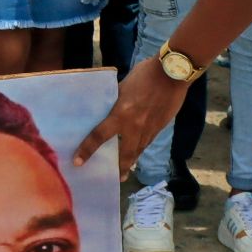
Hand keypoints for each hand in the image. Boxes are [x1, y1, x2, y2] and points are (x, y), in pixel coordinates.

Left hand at [74, 60, 191, 177]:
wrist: (173, 73)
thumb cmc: (145, 74)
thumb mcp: (123, 86)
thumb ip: (117, 101)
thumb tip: (112, 109)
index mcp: (121, 114)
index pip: (99, 136)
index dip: (87, 150)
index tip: (78, 162)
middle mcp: (135, 126)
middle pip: (126, 154)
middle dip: (121, 167)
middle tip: (117, 178)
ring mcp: (150, 128)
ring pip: (140, 149)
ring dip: (133, 160)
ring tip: (127, 169)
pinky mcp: (161, 126)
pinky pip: (149, 141)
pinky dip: (143, 147)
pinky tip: (140, 150)